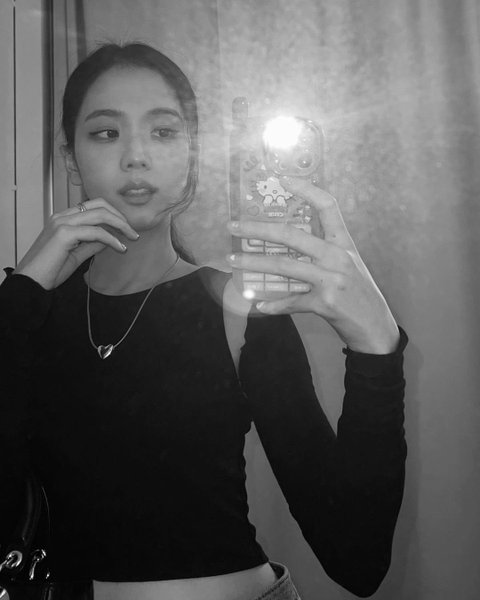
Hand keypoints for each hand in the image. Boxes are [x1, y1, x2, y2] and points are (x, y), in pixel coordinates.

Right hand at [14, 198, 138, 289]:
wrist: (31, 282)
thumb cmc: (49, 271)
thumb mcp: (77, 254)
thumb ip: (92, 244)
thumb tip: (110, 238)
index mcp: (63, 218)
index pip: (93, 206)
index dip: (113, 214)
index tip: (126, 228)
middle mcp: (62, 216)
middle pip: (99, 205)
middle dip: (120, 217)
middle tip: (133, 232)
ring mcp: (62, 223)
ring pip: (100, 214)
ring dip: (121, 225)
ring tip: (132, 238)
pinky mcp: (63, 234)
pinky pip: (95, 232)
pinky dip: (111, 238)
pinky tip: (120, 247)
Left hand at [226, 176, 399, 353]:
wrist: (376, 326)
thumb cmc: (359, 294)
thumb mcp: (348, 266)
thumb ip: (324, 252)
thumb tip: (290, 244)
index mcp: (344, 244)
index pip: (327, 207)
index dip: (307, 190)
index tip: (284, 179)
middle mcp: (337, 257)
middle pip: (291, 235)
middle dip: (258, 229)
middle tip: (234, 225)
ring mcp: (330, 279)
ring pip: (283, 265)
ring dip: (254, 262)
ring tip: (234, 260)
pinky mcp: (324, 303)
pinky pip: (291, 301)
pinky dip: (274, 304)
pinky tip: (260, 304)